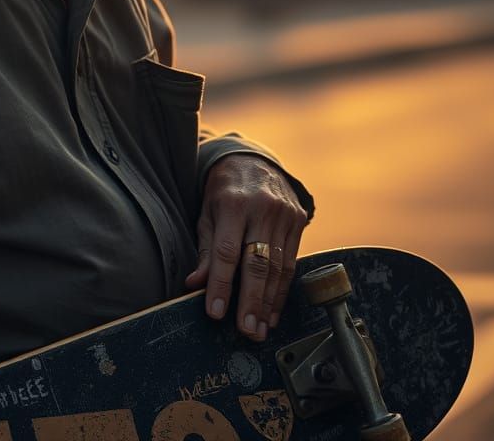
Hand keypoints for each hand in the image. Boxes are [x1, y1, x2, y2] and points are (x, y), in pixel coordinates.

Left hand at [184, 153, 307, 340]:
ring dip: (269, 302)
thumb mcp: (207, 213)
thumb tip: (195, 285)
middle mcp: (262, 209)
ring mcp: (284, 214)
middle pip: (257, 263)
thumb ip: (206, 250)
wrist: (253, 161)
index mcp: (233, 204)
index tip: (216, 313)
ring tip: (260, 329)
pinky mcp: (298, 220)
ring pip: (279, 267)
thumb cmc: (223, 191)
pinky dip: (282, 290)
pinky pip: (292, 262)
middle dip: (251, 301)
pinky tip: (273, 311)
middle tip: (247, 331)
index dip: (222, 284)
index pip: (227, 251)